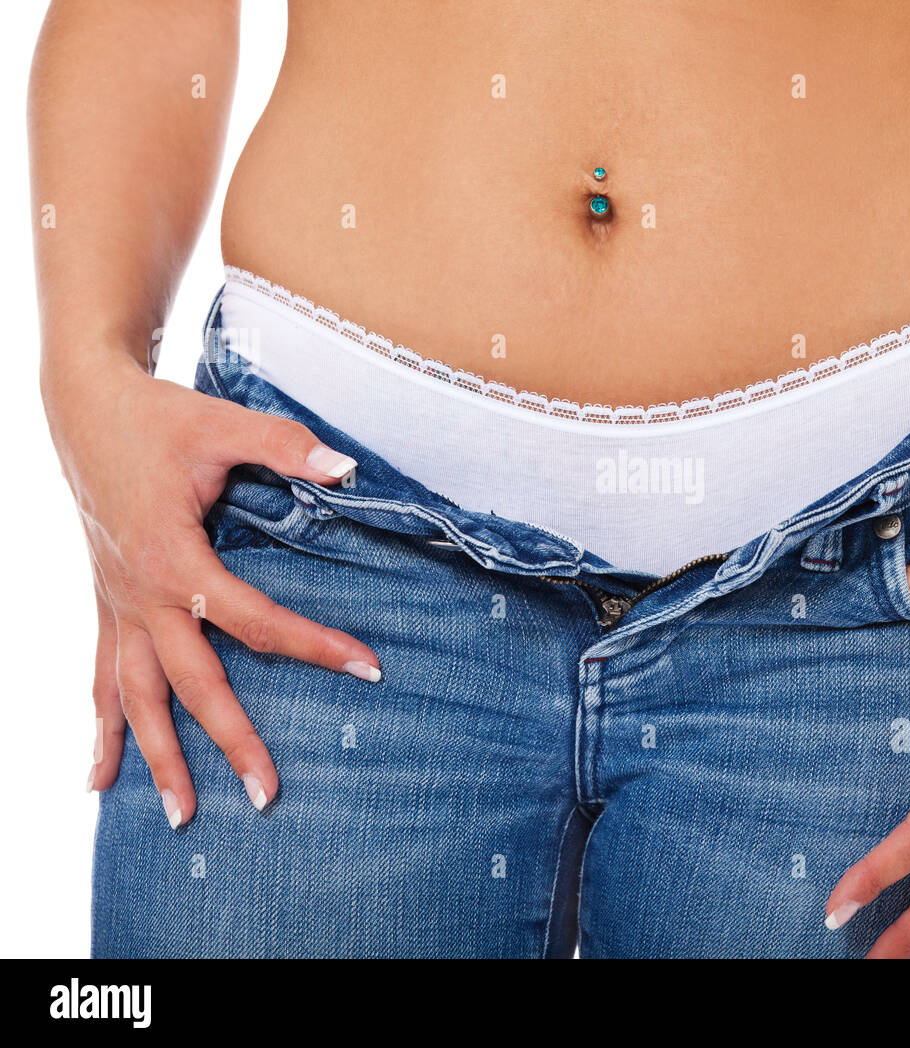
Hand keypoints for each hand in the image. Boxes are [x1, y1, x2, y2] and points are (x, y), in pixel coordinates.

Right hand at [48, 354, 380, 826]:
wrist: (84, 408)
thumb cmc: (158, 419)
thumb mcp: (223, 424)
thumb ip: (285, 446)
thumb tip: (347, 469)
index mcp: (174, 558)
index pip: (254, 619)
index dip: (314, 645)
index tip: (367, 667)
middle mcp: (140, 596)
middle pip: (191, 683)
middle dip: (230, 741)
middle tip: (267, 795)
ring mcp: (118, 607)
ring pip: (135, 699)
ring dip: (157, 759)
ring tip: (182, 816)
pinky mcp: (106, 606)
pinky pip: (100, 680)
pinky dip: (101, 730)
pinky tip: (98, 779)